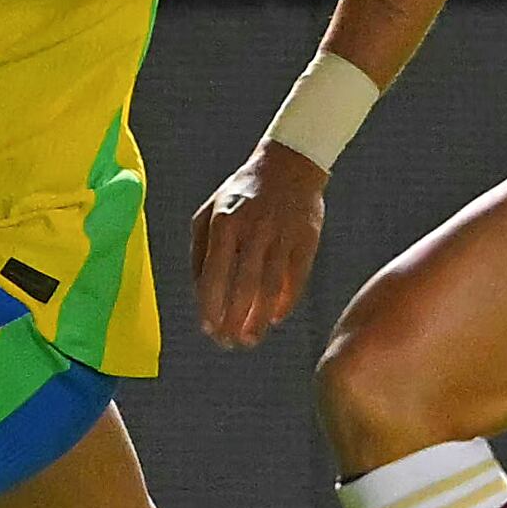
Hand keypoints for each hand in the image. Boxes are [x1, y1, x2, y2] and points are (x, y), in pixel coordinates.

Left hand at [191, 142, 327, 348]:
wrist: (289, 165)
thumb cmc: (241, 195)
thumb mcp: (209, 213)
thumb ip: (201, 252)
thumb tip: (200, 294)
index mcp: (224, 223)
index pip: (214, 275)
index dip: (209, 307)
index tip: (208, 329)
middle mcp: (253, 230)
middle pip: (243, 286)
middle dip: (234, 321)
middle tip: (229, 343)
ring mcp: (282, 235)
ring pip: (270, 287)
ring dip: (258, 319)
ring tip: (250, 339)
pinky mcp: (306, 240)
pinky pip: (296, 279)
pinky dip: (285, 302)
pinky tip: (274, 317)